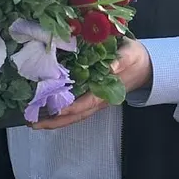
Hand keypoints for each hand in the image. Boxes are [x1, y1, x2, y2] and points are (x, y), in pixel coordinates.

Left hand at [34, 38, 151, 130]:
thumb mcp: (130, 54)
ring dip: (54, 121)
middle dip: (55, 121)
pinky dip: (60, 114)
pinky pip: (75, 110)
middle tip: (32, 124)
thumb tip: (111, 66)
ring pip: (74, 116)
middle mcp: (99, 101)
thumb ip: (121, 60)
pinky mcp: (92, 98)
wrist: (146, 67)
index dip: (72, 108)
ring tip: (33, 122)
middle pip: (76, 116)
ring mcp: (95, 102)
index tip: (55, 110)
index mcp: (107, 91)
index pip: (87, 103)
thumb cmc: (135, 58)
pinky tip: (45, 113)